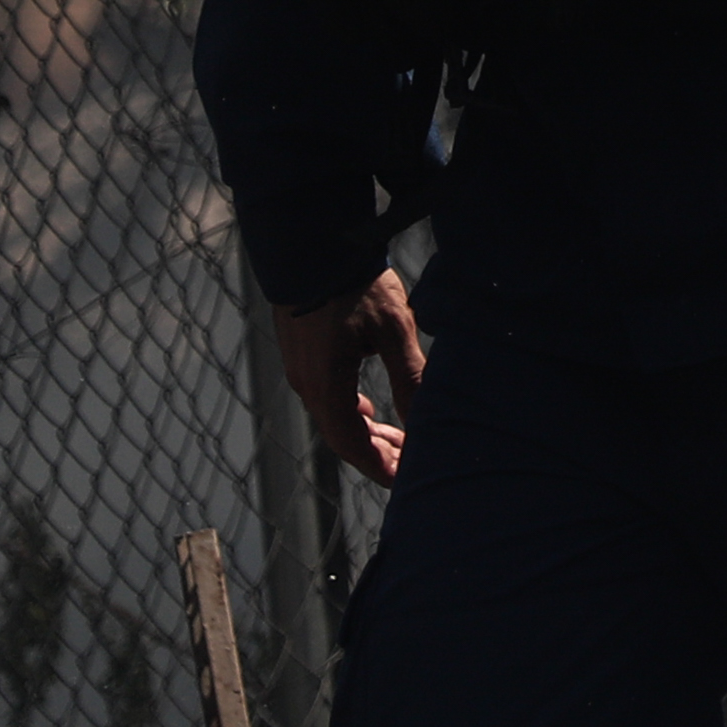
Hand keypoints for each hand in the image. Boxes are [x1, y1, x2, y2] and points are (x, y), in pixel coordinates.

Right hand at [275, 271, 425, 484]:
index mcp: (326, 386)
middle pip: (341, 436)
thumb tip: (427, 418)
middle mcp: (306, 384)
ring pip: (334, 416)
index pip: (350, 445)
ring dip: (365, 431)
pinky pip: (326, 396)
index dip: (378, 467)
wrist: (310, 245)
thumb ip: (410, 376)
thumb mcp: (392, 329)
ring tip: (398, 439)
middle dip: (377, 453)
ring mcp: (300, 369)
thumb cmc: (354, 285)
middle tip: (411, 463)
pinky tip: (366, 409)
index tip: (403, 481)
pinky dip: (350, 411)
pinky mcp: (302, 354)